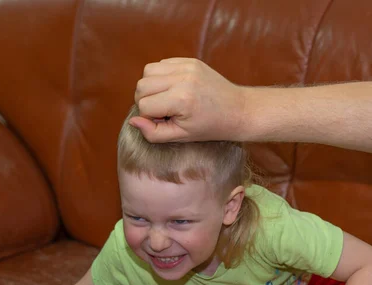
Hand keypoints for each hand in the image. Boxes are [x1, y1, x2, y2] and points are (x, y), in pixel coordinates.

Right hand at [132, 58, 246, 142]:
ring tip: (166, 99)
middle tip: (164, 111)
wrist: (238, 110)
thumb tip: (133, 121)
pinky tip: (174, 89)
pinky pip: (162, 64)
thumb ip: (154, 133)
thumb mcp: (181, 136)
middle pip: (142, 86)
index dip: (149, 117)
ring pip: (148, 71)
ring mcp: (187, 66)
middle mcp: (183, 79)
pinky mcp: (190, 60)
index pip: (143, 105)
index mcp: (181, 99)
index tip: (165, 121)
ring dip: (151, 86)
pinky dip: (162, 77)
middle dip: (146, 100)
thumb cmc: (210, 127)